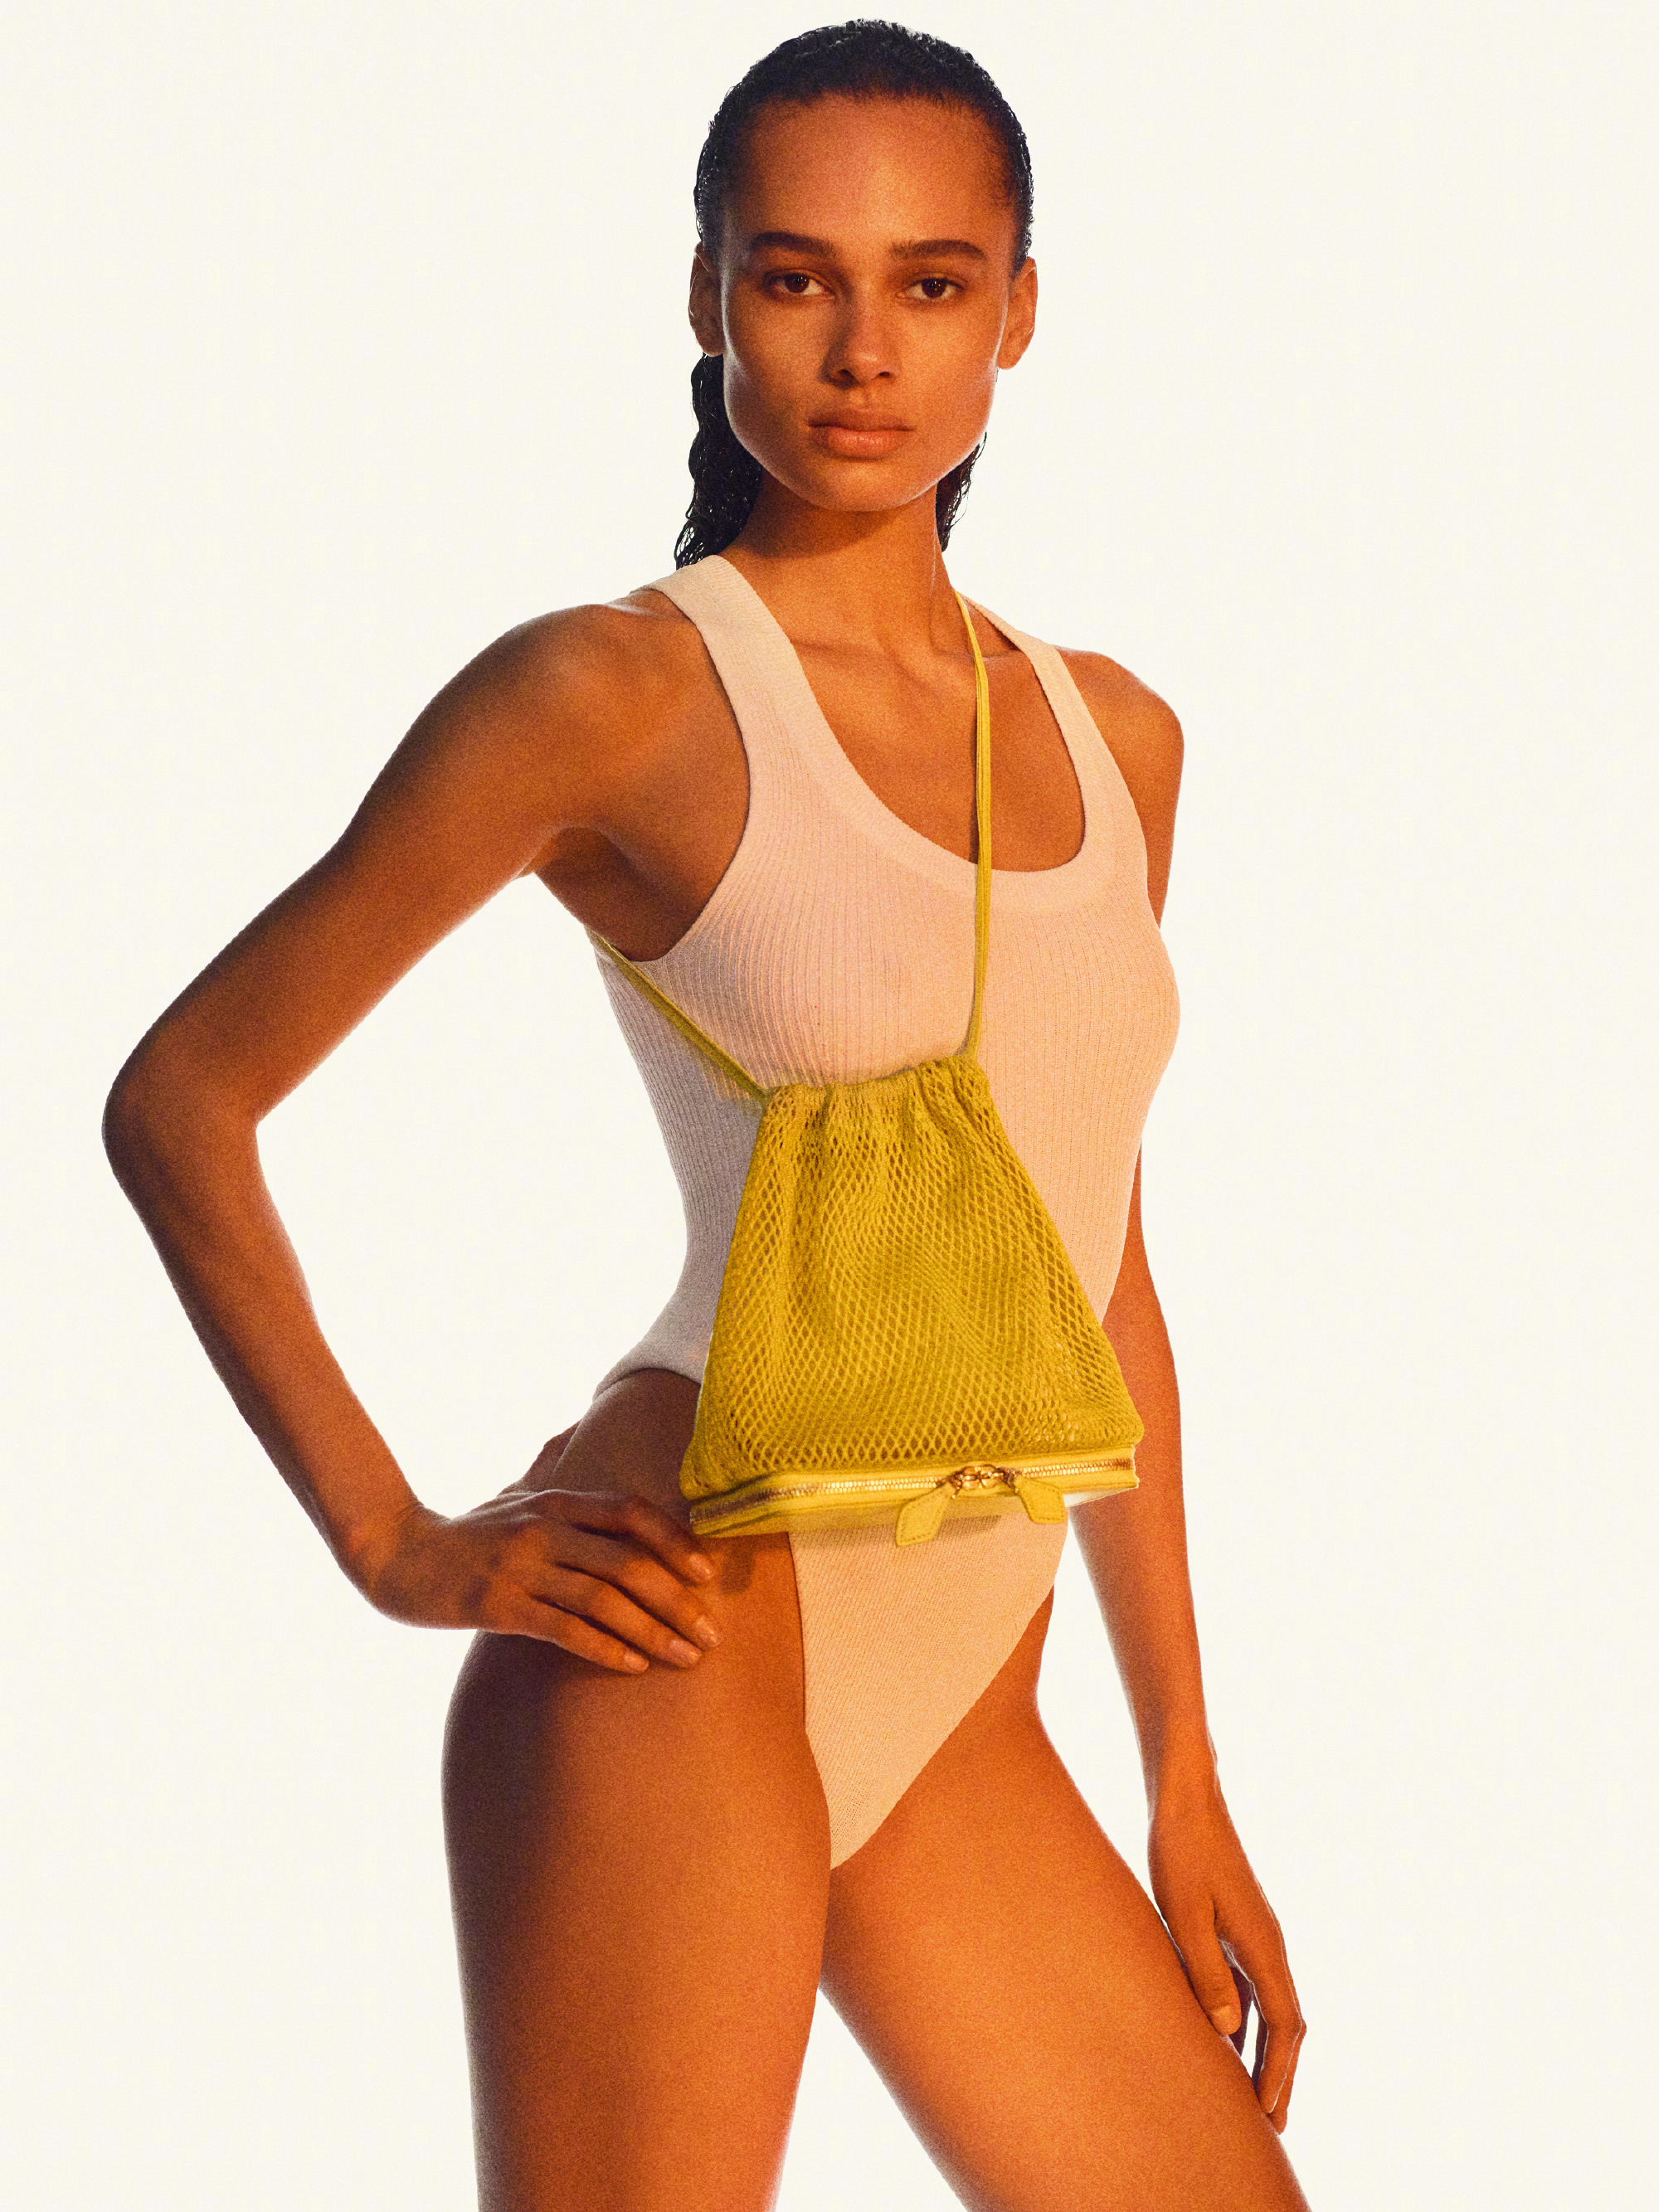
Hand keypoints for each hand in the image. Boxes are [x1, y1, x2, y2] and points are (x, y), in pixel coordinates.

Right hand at [344, 1425, 721, 1672]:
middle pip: (628, 1561)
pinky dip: (605, 1648)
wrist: (394, 1555)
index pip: (631, 1514)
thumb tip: (574, 1429)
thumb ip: (549, 1469)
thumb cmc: (466, 1532)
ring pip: (603, 1599)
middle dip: (677, 1600)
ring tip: (686, 1658)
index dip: (675, 1541)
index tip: (708, 1574)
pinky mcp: (499, 1605)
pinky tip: (634, 1666)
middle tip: (711, 1634)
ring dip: (652, 1631)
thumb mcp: (514, 1494)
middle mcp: (545, 1528)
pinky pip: (564, 1629)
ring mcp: (522, 1567)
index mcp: (557, 1501)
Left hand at [1147, 1762, 1306, 2132]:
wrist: (1187, 1799)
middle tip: (1270, 2125)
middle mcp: (1268, 1945)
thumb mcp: (1184, 1913)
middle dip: (1279, 2075)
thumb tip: (1227, 2031)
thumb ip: (1205, 1971)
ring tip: (1252, 2097)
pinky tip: (1227, 2040)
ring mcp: (1255, 1936)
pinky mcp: (1237, 1927)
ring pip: (1270, 2008)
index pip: (1283, 2025)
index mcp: (1262, 1946)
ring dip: (1264, 2052)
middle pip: (1285, 2025)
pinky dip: (1248, 2022)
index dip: (1277, 2073)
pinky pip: (1252, 1988)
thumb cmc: (1181, 1852)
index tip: (1270, 2116)